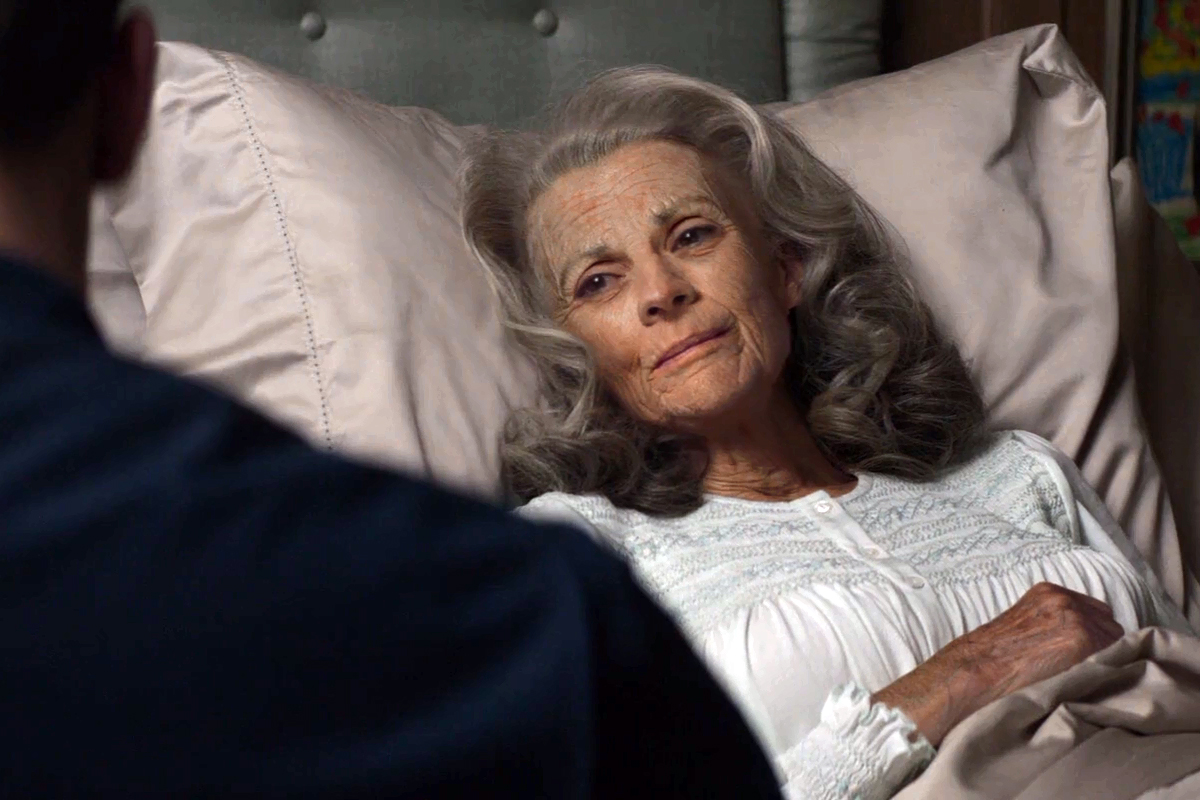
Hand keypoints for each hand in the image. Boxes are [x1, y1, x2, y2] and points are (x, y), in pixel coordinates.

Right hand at [871, 582, 1124, 745]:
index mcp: (1048, 592)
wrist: (974, 671)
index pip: (1096, 612)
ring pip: (1117, 644)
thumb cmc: (992, 659)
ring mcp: (1077, 618)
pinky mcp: (1083, 640)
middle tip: (1083, 670)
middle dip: (1103, 647)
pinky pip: (1114, 658)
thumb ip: (1053, 624)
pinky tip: (1084, 682)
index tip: (1084, 655)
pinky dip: (1105, 671)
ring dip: (1106, 661)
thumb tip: (1085, 643)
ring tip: (1082, 679)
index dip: (1094, 636)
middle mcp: (1066, 599)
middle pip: (1110, 626)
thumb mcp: (1023, 625)